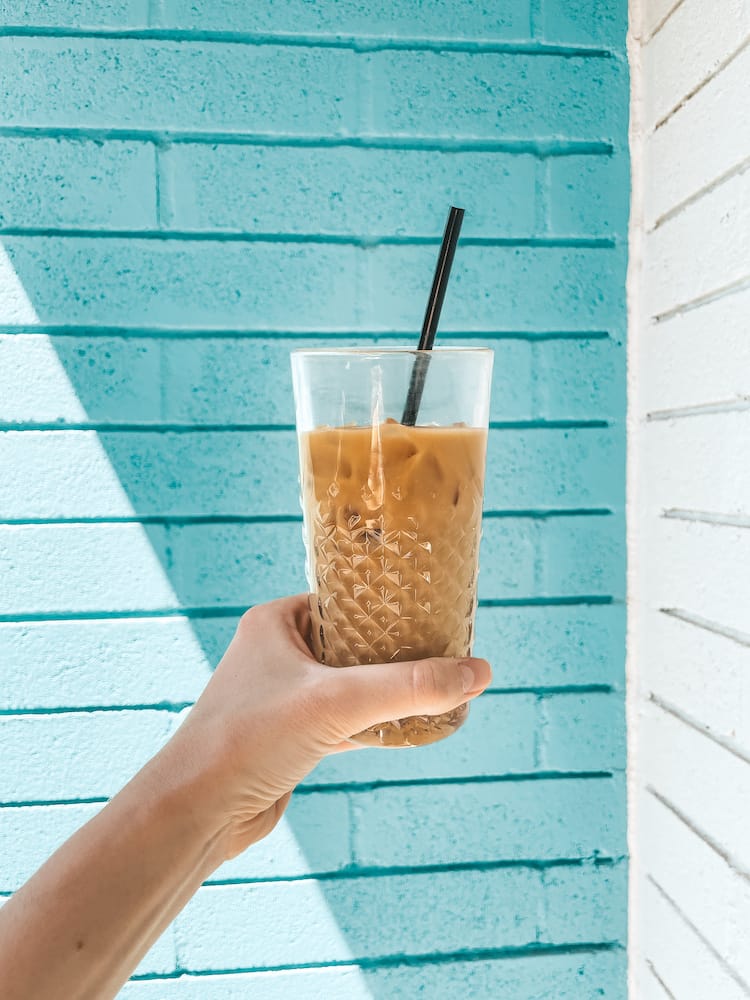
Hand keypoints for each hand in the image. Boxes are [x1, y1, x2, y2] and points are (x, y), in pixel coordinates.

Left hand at [171, 594, 491, 861]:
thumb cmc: (249, 739)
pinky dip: (375, 724)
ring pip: (350, 685)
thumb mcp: (337, 702)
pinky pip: (344, 720)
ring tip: (438, 684)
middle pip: (353, 643)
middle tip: (445, 649)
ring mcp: (284, 697)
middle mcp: (278, 653)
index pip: (344, 598)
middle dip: (396, 651)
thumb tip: (479, 672)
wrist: (197, 812)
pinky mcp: (291, 738)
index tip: (433, 609)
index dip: (388, 604)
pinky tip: (411, 727)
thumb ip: (409, 687)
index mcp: (276, 622)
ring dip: (388, 690)